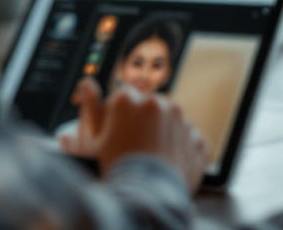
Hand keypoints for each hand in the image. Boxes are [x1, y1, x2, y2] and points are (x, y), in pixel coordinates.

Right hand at [65, 77, 208, 191]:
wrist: (146, 197)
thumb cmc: (115, 171)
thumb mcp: (91, 141)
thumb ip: (88, 109)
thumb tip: (86, 85)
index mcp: (128, 101)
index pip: (124, 97)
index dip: (120, 114)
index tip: (119, 130)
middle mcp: (157, 103)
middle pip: (150, 107)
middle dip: (144, 122)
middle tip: (135, 146)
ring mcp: (181, 120)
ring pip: (172, 121)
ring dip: (164, 133)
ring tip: (152, 157)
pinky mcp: (197, 139)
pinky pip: (190, 140)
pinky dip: (183, 149)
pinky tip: (169, 164)